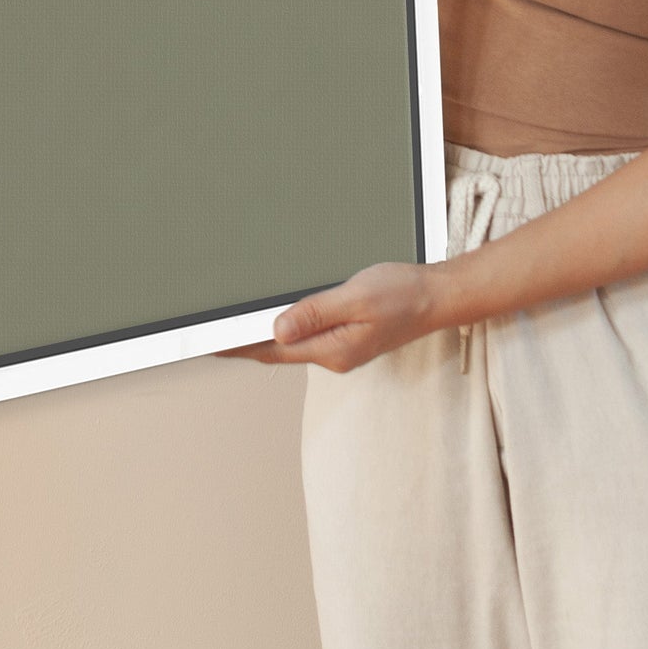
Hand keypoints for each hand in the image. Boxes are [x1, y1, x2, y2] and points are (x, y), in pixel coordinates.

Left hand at [213, 262, 443, 371]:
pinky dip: (284, 327)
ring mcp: (340, 347)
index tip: (211, 342)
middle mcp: (334, 354)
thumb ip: (314, 314)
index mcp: (333, 350)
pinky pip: (306, 334)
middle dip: (245, 343)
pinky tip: (275, 319)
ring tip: (233, 326)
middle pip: (278, 350)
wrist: (437, 297)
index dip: (240, 347)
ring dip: (263, 335)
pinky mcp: (346, 337)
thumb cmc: (403, 294)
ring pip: (291, 343)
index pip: (274, 351)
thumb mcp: (355, 298)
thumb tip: (278, 329)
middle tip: (211, 333)